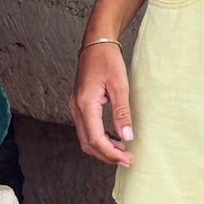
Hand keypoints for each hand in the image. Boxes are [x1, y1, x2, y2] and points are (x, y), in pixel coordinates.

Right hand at [70, 40, 133, 165]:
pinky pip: (87, 129)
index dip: (111, 153)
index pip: (95, 138)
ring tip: (122, 153)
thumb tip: (126, 137)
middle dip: (107, 155)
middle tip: (127, 160)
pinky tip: (114, 139)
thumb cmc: (107, 60)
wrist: (96, 43)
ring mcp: (76, 107)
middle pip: (88, 143)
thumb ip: (122, 112)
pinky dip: (99, 139)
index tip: (127, 159)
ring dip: (103, 149)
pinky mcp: (80, 105)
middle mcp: (76, 107)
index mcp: (85, 104)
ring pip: (86, 138)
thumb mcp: (120, 85)